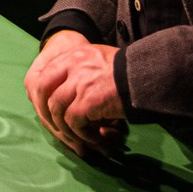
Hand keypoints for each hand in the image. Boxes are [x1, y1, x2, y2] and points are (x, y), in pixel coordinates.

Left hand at [24, 31, 126, 156]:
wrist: (151, 75)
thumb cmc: (132, 70)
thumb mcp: (101, 60)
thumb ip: (82, 69)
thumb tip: (68, 90)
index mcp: (74, 54)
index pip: (45, 73)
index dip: (44, 93)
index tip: (50, 108)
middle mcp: (72, 65)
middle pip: (41, 89)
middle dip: (45, 110)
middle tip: (57, 126)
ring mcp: (79, 83)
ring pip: (56, 109)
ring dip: (67, 127)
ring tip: (81, 137)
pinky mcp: (88, 101)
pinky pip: (74, 123)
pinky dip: (83, 134)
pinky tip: (97, 137)